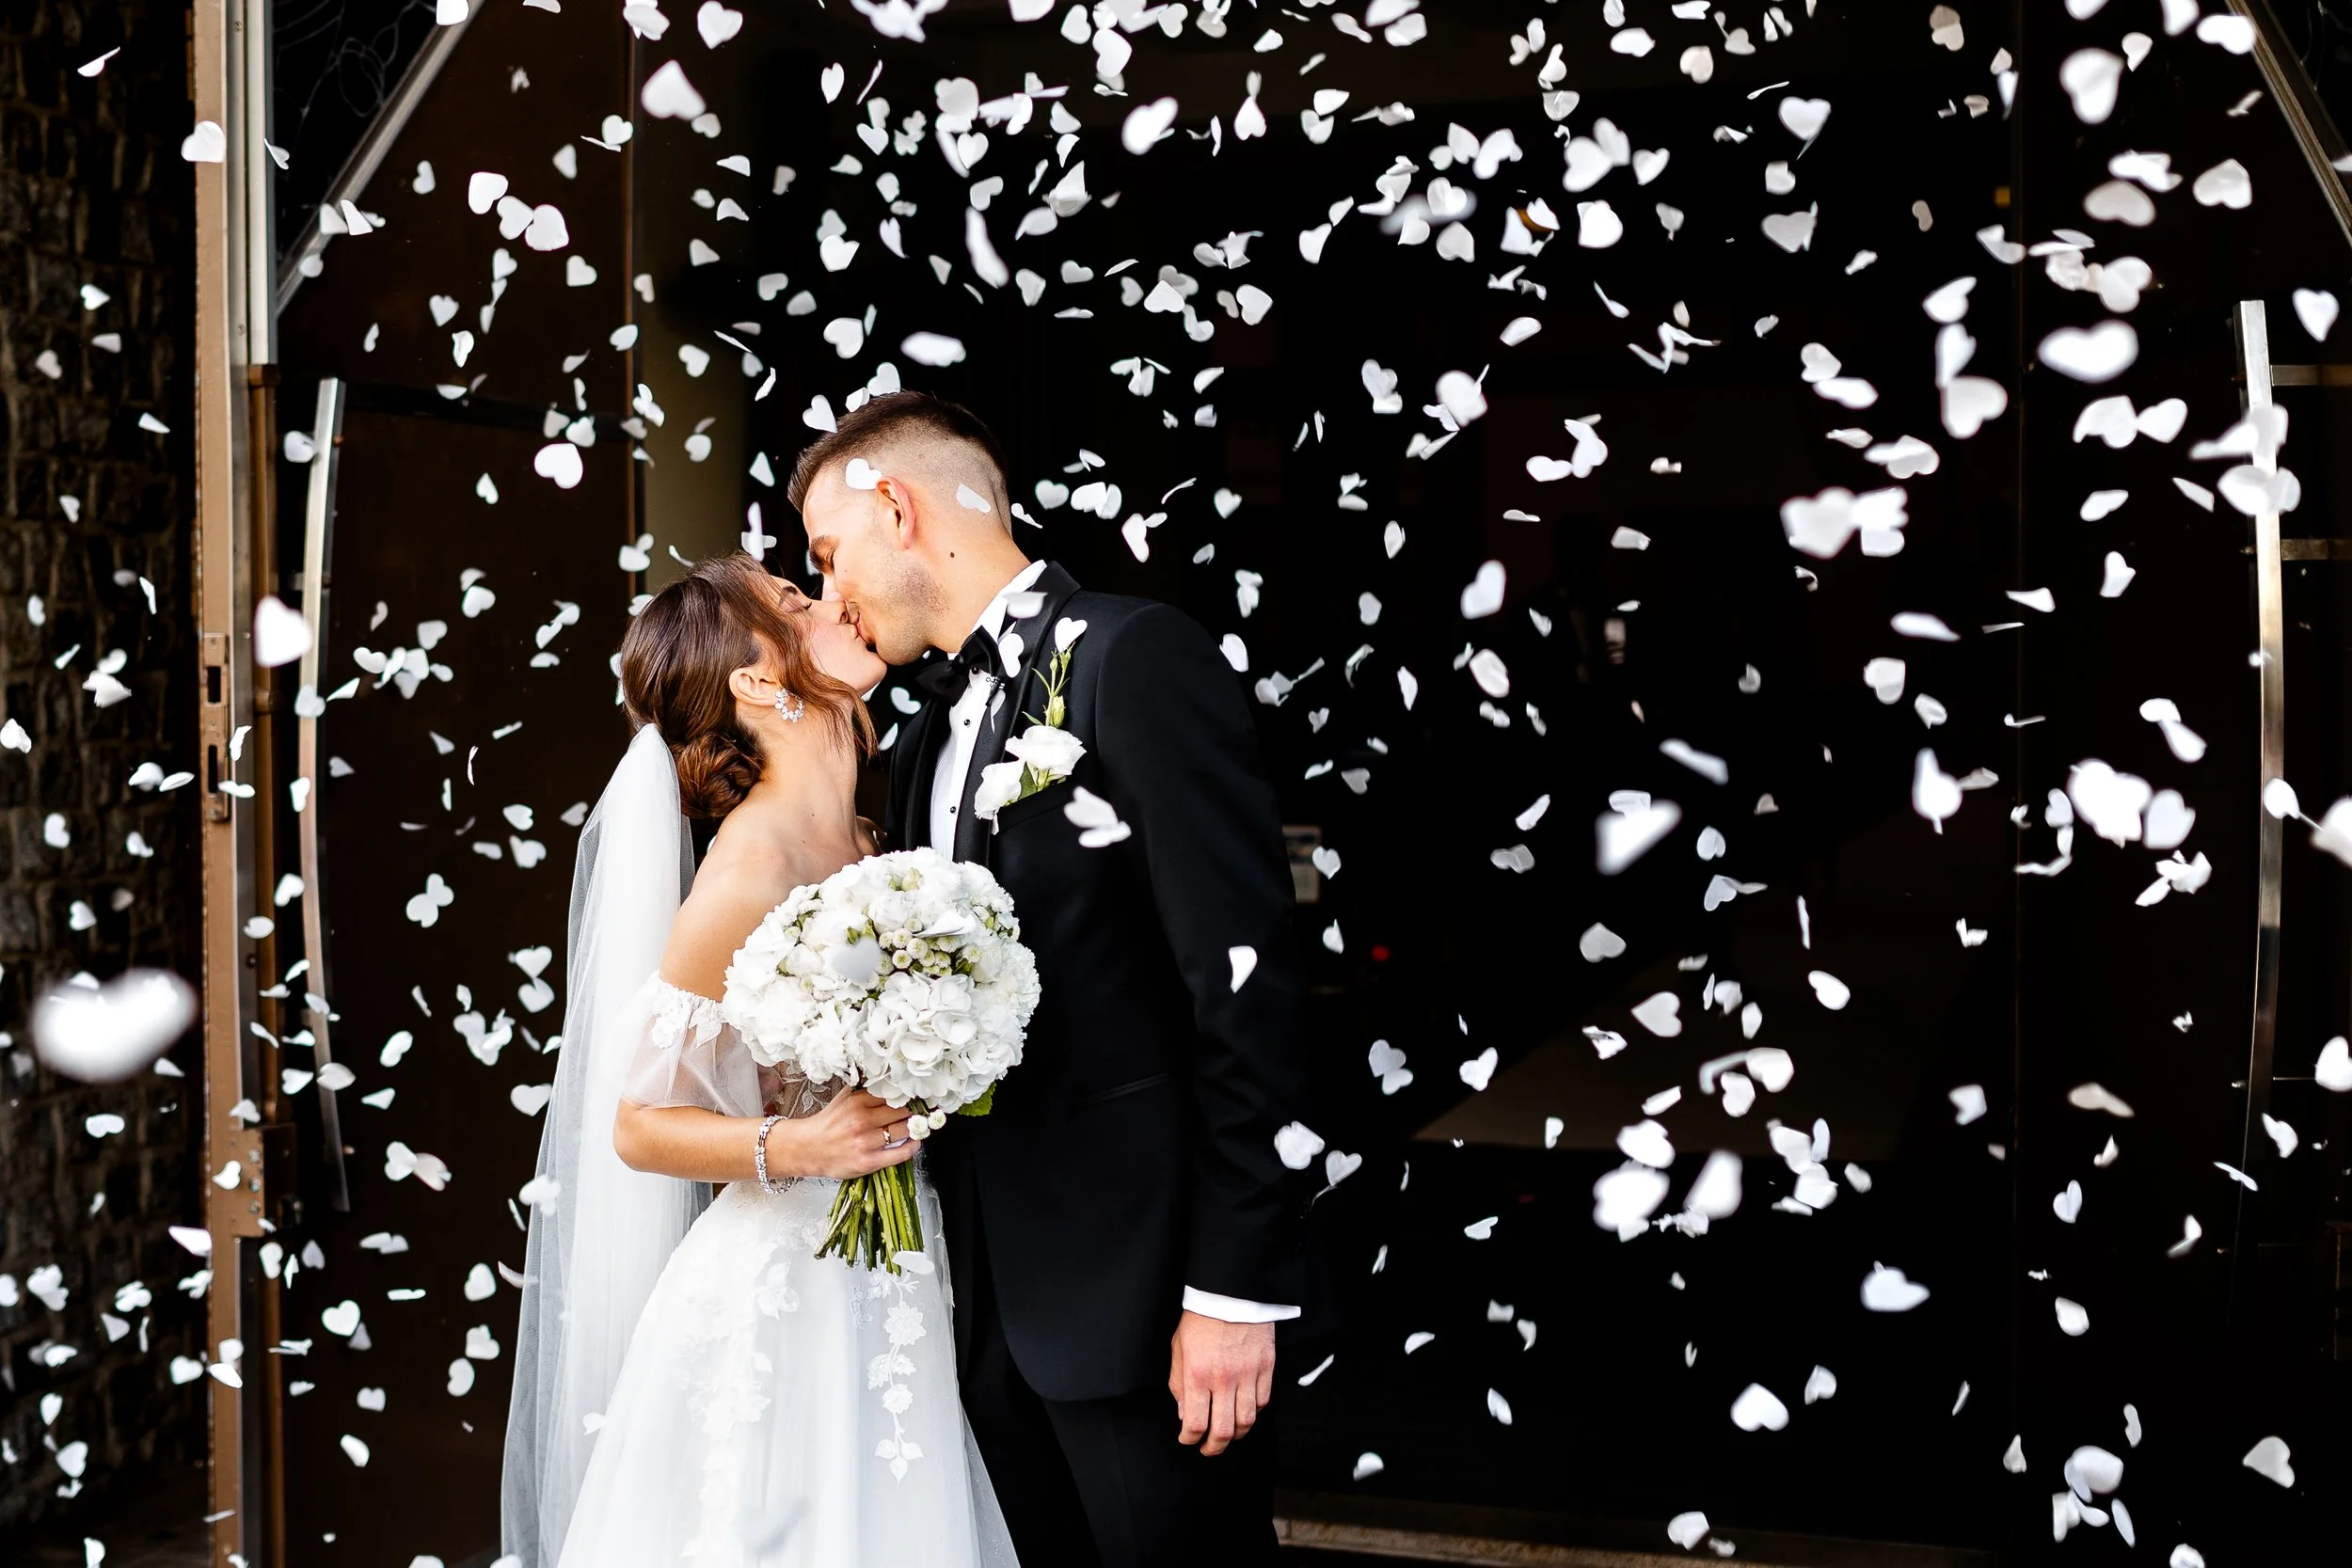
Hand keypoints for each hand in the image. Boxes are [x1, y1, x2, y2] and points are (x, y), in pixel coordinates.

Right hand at [776, 1089, 918, 1179]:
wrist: (807, 1149)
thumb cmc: (828, 1124)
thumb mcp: (844, 1098)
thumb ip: (865, 1089)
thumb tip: (888, 1078)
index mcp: (857, 1102)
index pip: (893, 1094)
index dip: (909, 1095)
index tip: (919, 1095)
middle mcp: (862, 1120)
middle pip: (902, 1111)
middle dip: (915, 1110)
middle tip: (923, 1110)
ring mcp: (865, 1142)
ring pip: (903, 1130)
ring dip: (915, 1127)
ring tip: (919, 1125)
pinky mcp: (867, 1162)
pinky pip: (900, 1153)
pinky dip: (912, 1147)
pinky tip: (915, 1142)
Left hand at [1168, 1311, 1274, 1455]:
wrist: (1230, 1292)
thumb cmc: (1201, 1318)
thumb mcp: (1179, 1348)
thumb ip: (1179, 1383)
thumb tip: (1184, 1413)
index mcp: (1198, 1374)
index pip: (1196, 1423)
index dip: (1190, 1438)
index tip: (1187, 1439)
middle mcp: (1224, 1378)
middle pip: (1224, 1430)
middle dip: (1214, 1447)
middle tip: (1208, 1448)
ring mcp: (1248, 1374)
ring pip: (1247, 1421)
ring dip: (1236, 1434)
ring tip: (1228, 1434)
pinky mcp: (1266, 1367)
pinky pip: (1263, 1401)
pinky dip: (1253, 1413)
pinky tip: (1243, 1411)